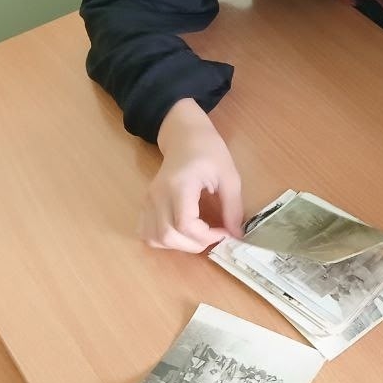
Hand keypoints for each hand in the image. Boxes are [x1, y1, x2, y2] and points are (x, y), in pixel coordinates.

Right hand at [139, 99, 243, 252]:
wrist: (185, 136)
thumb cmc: (209, 151)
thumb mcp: (229, 176)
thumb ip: (233, 208)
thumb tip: (236, 235)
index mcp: (180, 185)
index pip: (185, 224)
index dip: (206, 237)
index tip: (224, 233)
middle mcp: (158, 194)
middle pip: (167, 235)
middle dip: (194, 245)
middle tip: (213, 236)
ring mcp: (148, 200)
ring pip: (154, 238)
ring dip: (178, 246)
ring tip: (198, 236)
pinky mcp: (146, 204)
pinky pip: (146, 232)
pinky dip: (163, 240)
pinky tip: (181, 234)